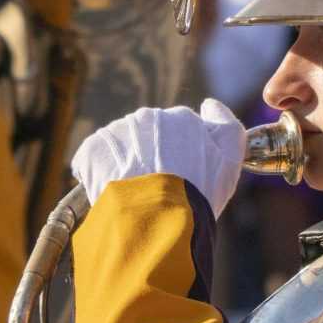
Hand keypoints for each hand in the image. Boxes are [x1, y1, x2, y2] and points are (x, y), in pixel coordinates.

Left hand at [72, 100, 247, 217]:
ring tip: (137, 196)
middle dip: (154, 158)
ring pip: (124, 147)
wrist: (156, 218)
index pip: (183, 132)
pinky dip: (102, 175)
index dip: (184, 156)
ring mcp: (118, 132)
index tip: (184, 177)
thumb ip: (227, 126)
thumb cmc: (198, 192)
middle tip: (160, 190)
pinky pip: (97, 160)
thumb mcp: (230, 160)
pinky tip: (116, 195)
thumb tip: (210, 104)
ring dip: (128, 165)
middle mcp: (149, 117)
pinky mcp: (92, 150)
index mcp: (183, 118)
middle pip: (151, 137)